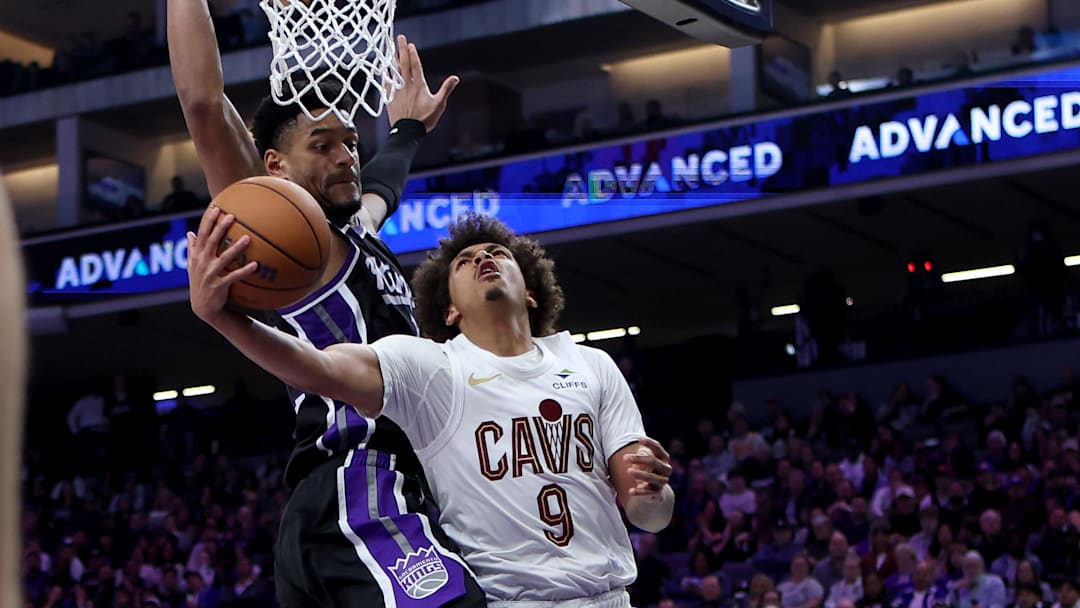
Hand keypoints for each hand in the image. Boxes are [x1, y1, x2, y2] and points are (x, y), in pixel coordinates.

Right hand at [186, 206, 256, 323]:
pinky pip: (233, 277)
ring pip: (224, 258)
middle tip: (231, 216)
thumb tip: (189, 232)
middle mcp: (202, 262)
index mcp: (197, 255)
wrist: (203, 307)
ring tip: (248, 238)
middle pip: (211, 241)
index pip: (201, 234)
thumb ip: (192, 248)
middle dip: (220, 228)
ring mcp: (210, 274)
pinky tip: (256, 265)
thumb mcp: (193, 265)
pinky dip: (244, 271)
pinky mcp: (219, 285)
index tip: (215, 207)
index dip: (207, 221)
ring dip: (236, 248)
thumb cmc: (200, 283)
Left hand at [386, 34, 459, 131]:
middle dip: (402, 50)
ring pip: (394, 70)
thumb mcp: (439, 104)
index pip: (415, 65)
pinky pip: (386, 81)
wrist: (408, 131)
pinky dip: (385, 73)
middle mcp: (406, 85)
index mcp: (418, 85)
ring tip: (391, 49)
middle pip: (403, 63)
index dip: (413, 54)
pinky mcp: (390, 97)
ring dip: (393, 58)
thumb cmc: (425, 119)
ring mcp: (397, 90)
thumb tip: (455, 78)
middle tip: (400, 38)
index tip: (410, 44)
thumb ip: (446, 89)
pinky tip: (384, 68)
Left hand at [624, 435, 672, 497]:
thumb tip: (630, 441)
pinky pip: (648, 492)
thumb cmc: (649, 467)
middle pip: (653, 461)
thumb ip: (642, 452)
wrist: (655, 486)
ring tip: (628, 471)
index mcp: (664, 458)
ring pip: (652, 477)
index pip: (658, 448)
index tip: (639, 438)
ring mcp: (662, 480)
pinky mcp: (657, 491)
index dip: (650, 443)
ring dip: (640, 474)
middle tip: (624, 457)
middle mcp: (666, 469)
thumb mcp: (647, 458)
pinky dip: (639, 492)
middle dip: (639, 459)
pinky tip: (630, 491)